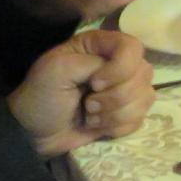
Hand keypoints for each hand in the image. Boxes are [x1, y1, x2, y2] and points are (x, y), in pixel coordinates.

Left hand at [6, 29, 152, 155]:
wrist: (35, 134)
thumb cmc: (42, 96)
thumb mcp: (57, 69)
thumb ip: (90, 63)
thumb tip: (114, 77)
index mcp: (99, 46)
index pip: (132, 47)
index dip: (120, 68)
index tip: (95, 84)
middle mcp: (117, 64)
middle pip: (143, 74)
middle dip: (114, 96)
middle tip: (87, 104)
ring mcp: (125, 89)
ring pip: (145, 98)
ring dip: (114, 114)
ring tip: (89, 116)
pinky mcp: (127, 113)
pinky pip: (140, 119)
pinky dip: (117, 127)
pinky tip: (97, 126)